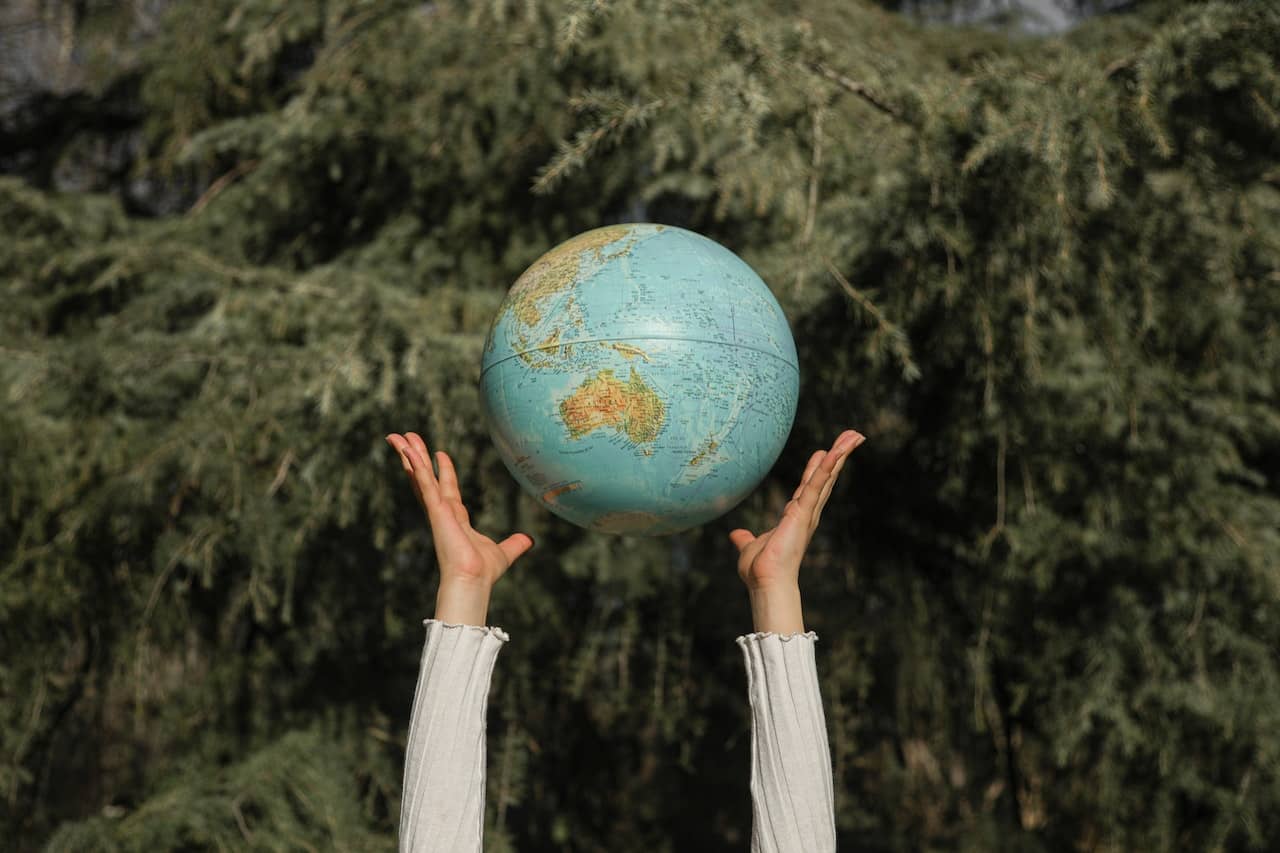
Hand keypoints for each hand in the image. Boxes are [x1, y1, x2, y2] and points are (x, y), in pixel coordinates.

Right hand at [386, 432, 533, 588]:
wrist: (473, 581)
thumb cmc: (483, 572)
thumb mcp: (504, 552)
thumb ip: (514, 544)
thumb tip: (528, 541)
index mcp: (456, 519)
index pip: (447, 489)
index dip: (444, 471)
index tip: (439, 454)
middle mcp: (443, 512)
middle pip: (426, 477)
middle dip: (416, 458)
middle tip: (406, 438)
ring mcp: (437, 510)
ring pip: (420, 476)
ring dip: (409, 455)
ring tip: (396, 436)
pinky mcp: (436, 510)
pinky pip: (424, 483)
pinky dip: (416, 467)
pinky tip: (407, 451)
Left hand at [729, 430, 864, 591]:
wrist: (766, 582)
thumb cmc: (761, 570)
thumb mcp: (750, 546)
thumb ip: (746, 538)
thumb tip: (736, 535)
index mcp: (796, 517)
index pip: (810, 486)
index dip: (818, 469)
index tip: (825, 451)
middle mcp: (806, 512)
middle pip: (825, 477)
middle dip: (839, 456)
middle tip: (853, 437)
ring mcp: (807, 511)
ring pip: (826, 476)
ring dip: (840, 454)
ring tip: (855, 435)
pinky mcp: (803, 512)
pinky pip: (817, 484)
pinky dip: (826, 467)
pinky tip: (833, 450)